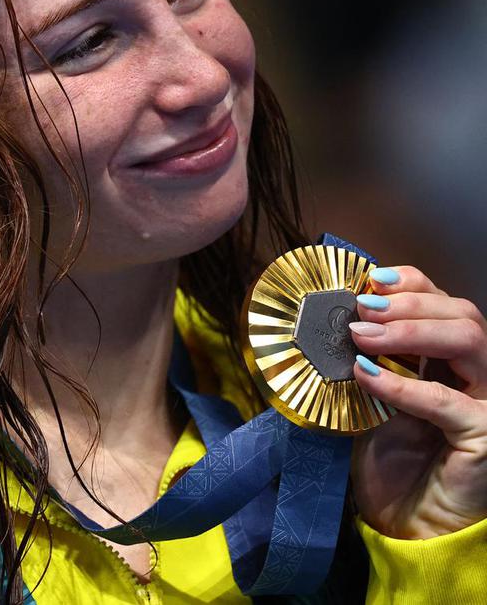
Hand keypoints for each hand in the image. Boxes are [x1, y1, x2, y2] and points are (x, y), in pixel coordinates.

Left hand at [349, 265, 486, 537]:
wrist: (406, 522)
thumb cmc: (392, 461)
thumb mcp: (372, 399)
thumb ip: (368, 360)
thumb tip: (333, 320)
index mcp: (453, 360)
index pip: (446, 303)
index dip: (411, 284)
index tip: (368, 281)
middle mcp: (479, 376)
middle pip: (462, 314)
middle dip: (408, 304)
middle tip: (360, 311)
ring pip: (468, 341)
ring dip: (409, 331)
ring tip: (361, 337)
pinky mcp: (484, 435)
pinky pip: (447, 400)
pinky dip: (402, 385)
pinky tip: (366, 377)